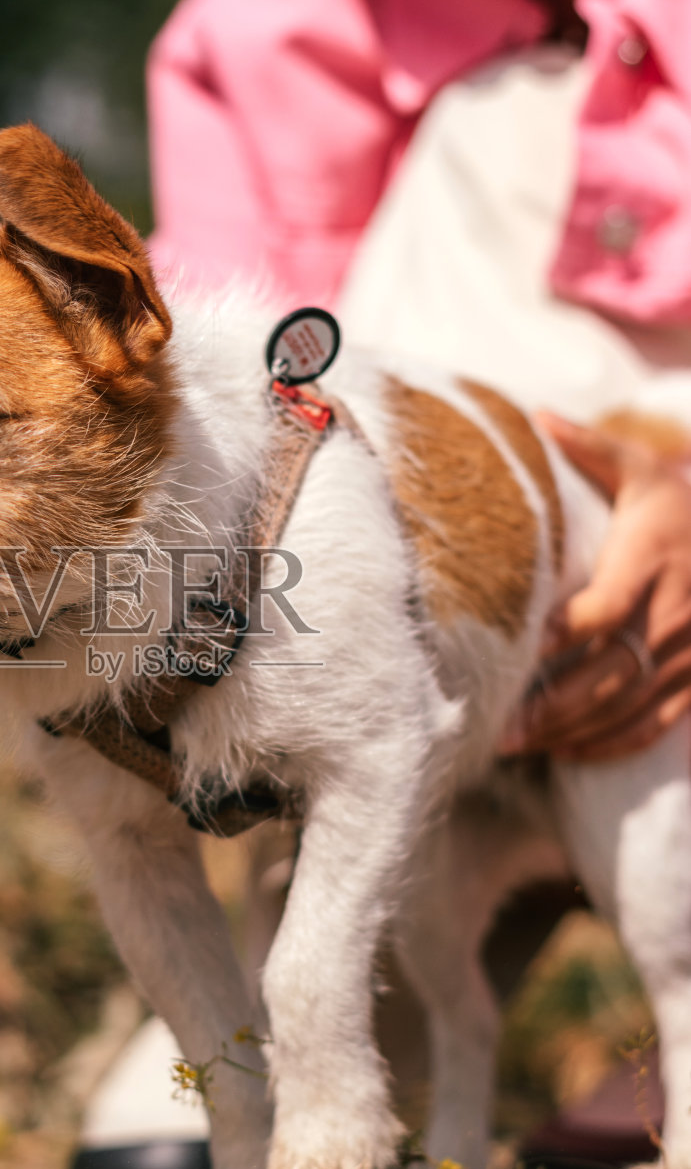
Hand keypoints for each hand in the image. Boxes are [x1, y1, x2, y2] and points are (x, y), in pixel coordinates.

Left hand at [502, 412, 690, 760]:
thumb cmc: (682, 506)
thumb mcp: (644, 470)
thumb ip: (592, 448)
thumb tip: (538, 417)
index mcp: (651, 563)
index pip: (604, 610)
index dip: (560, 635)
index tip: (514, 653)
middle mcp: (671, 616)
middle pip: (608, 673)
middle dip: (552, 704)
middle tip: (497, 724)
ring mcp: (687, 656)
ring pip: (626, 707)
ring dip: (569, 732)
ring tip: (513, 745)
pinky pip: (652, 725)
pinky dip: (608, 744)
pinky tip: (565, 751)